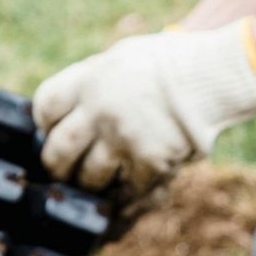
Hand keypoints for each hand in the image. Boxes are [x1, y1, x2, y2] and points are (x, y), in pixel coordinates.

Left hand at [33, 20, 255, 195]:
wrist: (210, 76)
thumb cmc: (168, 65)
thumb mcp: (121, 59)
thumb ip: (93, 83)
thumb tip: (71, 110)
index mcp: (89, 80)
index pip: (45, 107)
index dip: (45, 124)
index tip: (51, 130)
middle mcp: (99, 111)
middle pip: (59, 150)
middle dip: (57, 165)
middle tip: (63, 171)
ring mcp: (123, 139)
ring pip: (90, 177)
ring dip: (92, 184)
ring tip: (98, 184)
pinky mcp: (149, 163)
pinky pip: (128, 190)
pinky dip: (126, 196)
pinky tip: (127, 194)